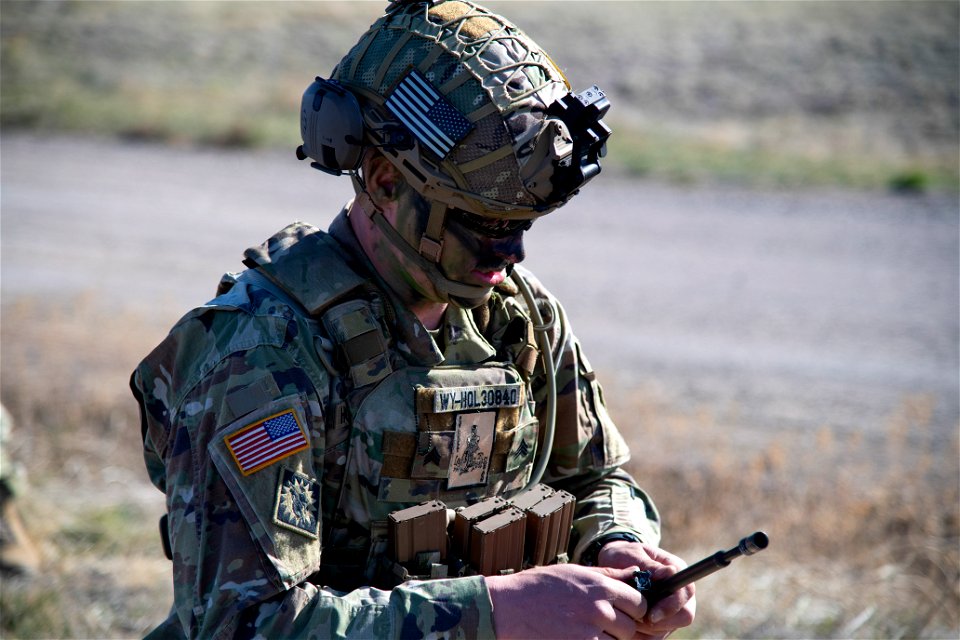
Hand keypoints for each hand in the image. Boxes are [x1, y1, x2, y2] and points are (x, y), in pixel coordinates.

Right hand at [486, 563, 646, 639]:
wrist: (508, 608)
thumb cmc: (538, 587)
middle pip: (631, 627)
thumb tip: (635, 573)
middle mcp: (599, 610)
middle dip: (622, 628)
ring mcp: (589, 634)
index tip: (622, 611)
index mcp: (600, 587)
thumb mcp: (574, 572)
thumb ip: (606, 575)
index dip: (633, 608)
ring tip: (587, 631)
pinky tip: (578, 637)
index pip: (639, 603)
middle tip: (601, 624)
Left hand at [597, 541, 696, 638]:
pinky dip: (641, 634)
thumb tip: (670, 572)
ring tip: (627, 617)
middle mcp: (680, 592)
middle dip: (659, 622)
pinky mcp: (662, 622)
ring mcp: (672, 609)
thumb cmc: (623, 556)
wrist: (612, 563)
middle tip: (635, 619)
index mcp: (677, 570)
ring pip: (668, 629)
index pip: (685, 592)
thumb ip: (650, 565)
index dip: (671, 606)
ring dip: (647, 629)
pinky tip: (628, 624)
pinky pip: (655, 636)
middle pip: (683, 616)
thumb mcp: (633, 555)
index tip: (651, 615)